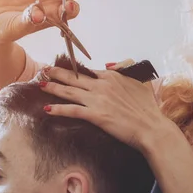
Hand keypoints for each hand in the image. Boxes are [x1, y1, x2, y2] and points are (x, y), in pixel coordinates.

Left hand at [39, 62, 175, 152]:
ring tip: (41, 84)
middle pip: (74, 78)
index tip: (64, 69)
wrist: (151, 127)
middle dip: (57, 73)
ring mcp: (97, 100)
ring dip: (53, 88)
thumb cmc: (148, 107)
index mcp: (112, 76)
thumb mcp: (141, 79)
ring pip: (69, 91)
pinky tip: (47, 109)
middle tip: (44, 71)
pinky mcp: (95, 115)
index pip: (89, 71)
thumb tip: (107, 65)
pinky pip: (72, 110)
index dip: (74, 70)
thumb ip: (126, 66)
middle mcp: (102, 85)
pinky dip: (58, 109)